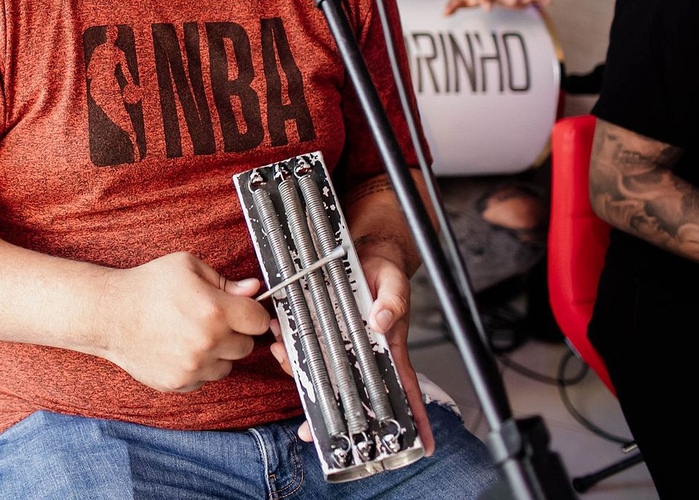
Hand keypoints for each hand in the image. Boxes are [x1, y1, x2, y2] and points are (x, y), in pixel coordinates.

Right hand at [96, 252, 269, 392]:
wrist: (109, 313)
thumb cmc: (147, 285)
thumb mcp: (186, 266)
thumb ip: (225, 280)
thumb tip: (253, 288)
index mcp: (214, 310)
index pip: (259, 321)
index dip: (252, 313)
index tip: (242, 310)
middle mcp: (207, 342)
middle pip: (246, 346)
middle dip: (234, 333)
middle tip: (210, 320)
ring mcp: (193, 366)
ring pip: (227, 366)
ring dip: (217, 353)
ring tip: (192, 334)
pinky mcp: (179, 383)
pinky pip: (204, 379)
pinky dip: (198, 367)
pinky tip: (179, 348)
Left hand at [268, 248, 434, 454]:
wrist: (366, 251)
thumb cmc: (385, 273)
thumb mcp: (393, 284)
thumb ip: (392, 303)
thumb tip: (381, 321)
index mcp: (387, 349)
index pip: (402, 389)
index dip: (414, 418)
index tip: (421, 447)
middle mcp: (362, 353)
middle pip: (348, 391)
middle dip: (326, 409)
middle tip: (310, 428)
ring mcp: (340, 344)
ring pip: (319, 370)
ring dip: (297, 369)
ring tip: (280, 353)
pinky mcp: (321, 330)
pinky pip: (303, 346)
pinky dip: (288, 345)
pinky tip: (277, 337)